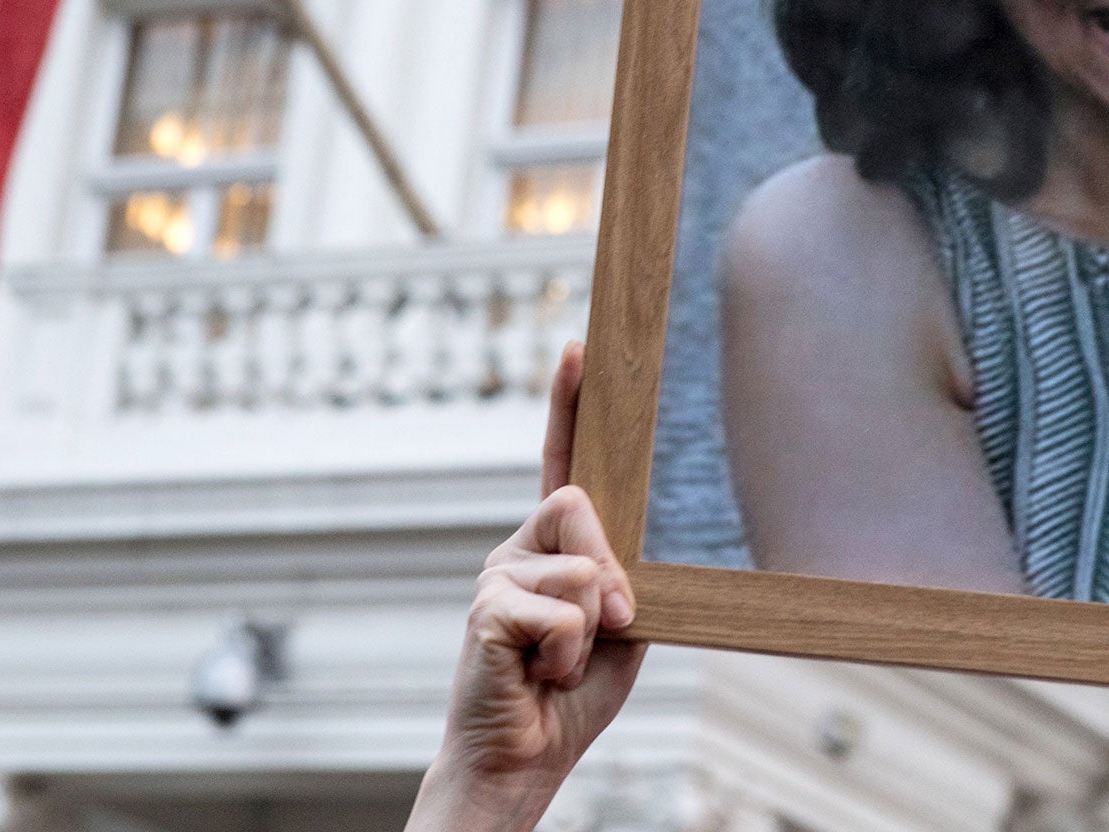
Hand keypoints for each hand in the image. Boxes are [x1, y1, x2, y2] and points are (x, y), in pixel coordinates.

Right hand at [407, 343, 645, 831]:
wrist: (522, 759)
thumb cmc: (571, 695)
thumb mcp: (620, 628)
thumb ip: (623, 581)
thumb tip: (610, 569)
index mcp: (553, 546)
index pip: (561, 460)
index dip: (567, 404)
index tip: (577, 348)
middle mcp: (518, 549)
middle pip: (581, 505)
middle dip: (611, 571)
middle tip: (611, 626)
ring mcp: (496, 575)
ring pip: (580, 570)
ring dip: (592, 632)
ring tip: (559, 664)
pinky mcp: (485, 611)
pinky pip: (562, 614)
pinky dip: (568, 655)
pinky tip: (538, 675)